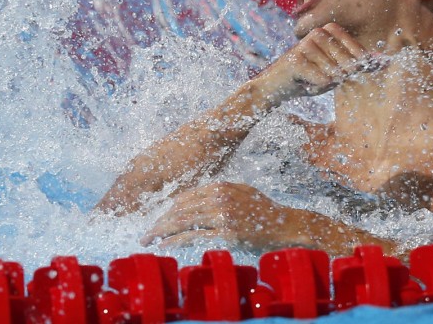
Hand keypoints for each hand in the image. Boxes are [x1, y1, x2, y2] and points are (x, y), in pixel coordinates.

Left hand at [140, 182, 304, 251]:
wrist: (286, 224)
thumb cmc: (264, 210)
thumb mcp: (241, 192)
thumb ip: (220, 192)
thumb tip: (196, 199)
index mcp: (220, 187)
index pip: (185, 198)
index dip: (169, 210)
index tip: (160, 221)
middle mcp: (218, 198)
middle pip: (180, 210)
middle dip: (160, 222)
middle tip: (146, 232)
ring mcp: (222, 215)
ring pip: (183, 222)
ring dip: (161, 231)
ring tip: (148, 239)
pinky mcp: (226, 233)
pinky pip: (193, 236)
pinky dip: (175, 240)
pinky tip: (164, 245)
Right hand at [254, 24, 382, 103]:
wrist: (275, 87)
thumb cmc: (310, 77)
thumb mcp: (339, 70)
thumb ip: (361, 65)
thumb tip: (387, 62)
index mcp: (331, 30)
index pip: (360, 55)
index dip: (352, 70)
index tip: (333, 70)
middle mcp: (319, 32)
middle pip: (348, 65)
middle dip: (336, 78)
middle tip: (317, 75)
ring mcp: (307, 44)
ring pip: (335, 75)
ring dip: (324, 84)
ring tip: (309, 78)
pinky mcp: (296, 59)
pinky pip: (322, 81)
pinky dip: (315, 88)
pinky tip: (302, 82)